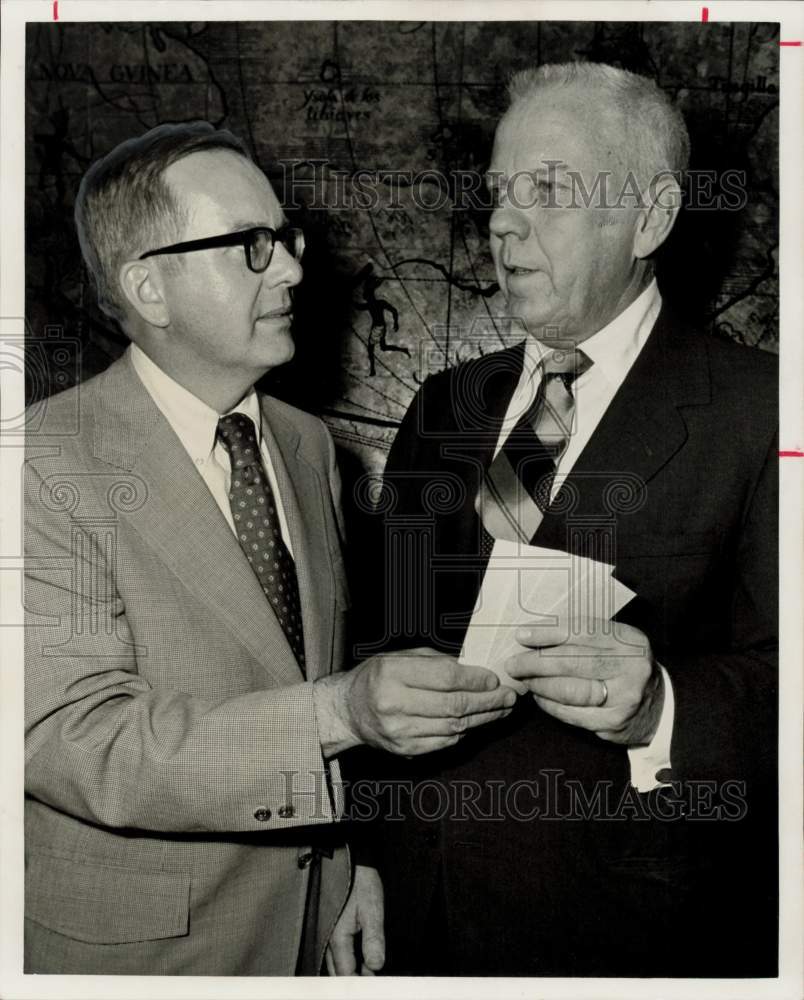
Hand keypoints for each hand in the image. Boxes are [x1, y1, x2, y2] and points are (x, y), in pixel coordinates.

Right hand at [315, 649, 516, 755]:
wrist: (348, 709)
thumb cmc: (378, 676)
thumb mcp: (399, 656)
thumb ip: (434, 660)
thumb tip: (473, 668)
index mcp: (393, 674)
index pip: (446, 678)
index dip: (475, 679)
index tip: (494, 679)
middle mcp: (394, 704)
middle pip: (454, 705)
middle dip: (487, 701)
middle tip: (508, 696)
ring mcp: (399, 731)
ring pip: (453, 727)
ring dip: (482, 719)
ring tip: (500, 709)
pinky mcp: (405, 749)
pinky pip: (444, 742)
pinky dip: (464, 732)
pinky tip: (476, 722)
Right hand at [326, 865, 384, 975]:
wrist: (347, 860)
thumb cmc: (360, 881)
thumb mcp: (372, 908)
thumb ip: (373, 938)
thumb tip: (376, 965)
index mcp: (337, 937)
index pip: (346, 973)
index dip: (361, 981)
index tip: (374, 983)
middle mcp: (326, 939)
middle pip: (337, 972)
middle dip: (353, 978)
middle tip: (372, 979)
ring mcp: (325, 933)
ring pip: (334, 963)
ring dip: (349, 969)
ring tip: (368, 969)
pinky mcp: (328, 927)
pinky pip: (333, 951)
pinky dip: (345, 958)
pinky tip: (358, 956)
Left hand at [505, 619, 662, 744]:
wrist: (659, 708)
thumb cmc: (626, 669)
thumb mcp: (615, 645)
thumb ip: (582, 636)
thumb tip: (535, 635)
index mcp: (630, 641)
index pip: (582, 632)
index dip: (548, 634)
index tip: (522, 636)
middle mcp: (631, 668)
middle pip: (573, 662)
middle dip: (536, 662)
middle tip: (514, 663)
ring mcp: (624, 698)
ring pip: (570, 690)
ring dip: (540, 684)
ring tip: (524, 679)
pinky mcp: (614, 723)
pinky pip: (572, 714)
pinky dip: (550, 705)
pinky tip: (540, 697)